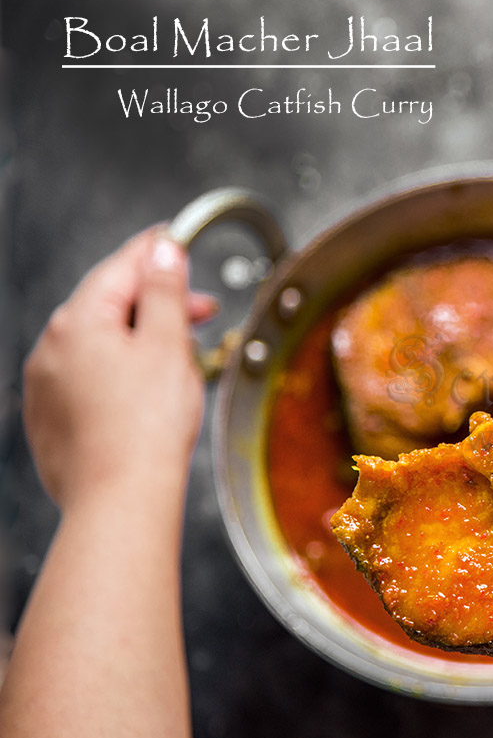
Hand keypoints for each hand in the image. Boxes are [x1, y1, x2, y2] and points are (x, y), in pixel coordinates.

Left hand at [22, 228, 216, 510]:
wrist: (121, 499)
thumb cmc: (146, 429)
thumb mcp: (169, 345)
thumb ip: (166, 291)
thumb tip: (162, 251)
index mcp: (78, 322)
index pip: (121, 267)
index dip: (155, 251)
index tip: (176, 239)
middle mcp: (52, 349)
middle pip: (108, 306)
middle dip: (156, 303)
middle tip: (201, 310)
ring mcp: (46, 386)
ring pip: (98, 344)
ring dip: (139, 341)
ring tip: (180, 358)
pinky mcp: (50, 419)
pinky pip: (88, 380)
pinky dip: (119, 374)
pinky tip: (148, 393)